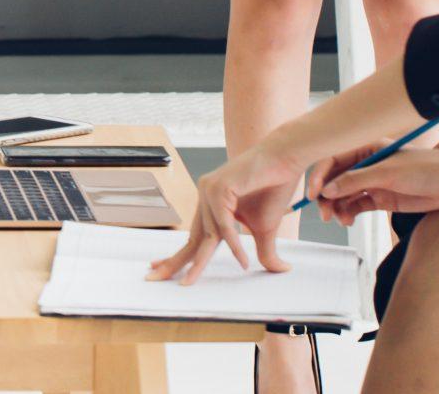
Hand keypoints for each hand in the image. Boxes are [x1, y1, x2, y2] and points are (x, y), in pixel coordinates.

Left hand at [146, 143, 306, 285]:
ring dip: (199, 262)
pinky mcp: (220, 188)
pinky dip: (234, 245)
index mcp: (213, 205)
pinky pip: (225, 226)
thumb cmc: (274, 187)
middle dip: (174, 261)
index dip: (180, 255)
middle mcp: (207, 197)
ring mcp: (210, 191)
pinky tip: (243, 262)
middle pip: (192, 237)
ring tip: (189, 282)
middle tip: (152, 277)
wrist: (285, 157)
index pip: (195, 236)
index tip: (161, 268)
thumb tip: (281, 270)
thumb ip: (264, 251)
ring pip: (207, 235)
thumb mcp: (266, 229)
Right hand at [308, 143, 438, 222]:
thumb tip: (327, 190)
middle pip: (336, 179)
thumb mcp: (388, 172)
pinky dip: (349, 213)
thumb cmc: (426, 168)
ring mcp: (374, 182)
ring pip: (344, 195)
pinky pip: (357, 205)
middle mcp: (367, 164)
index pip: (333, 160)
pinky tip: (348, 220)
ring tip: (340, 219)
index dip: (320, 176)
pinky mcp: (382, 198)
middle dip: (326, 196)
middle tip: (324, 213)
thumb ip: (357, 180)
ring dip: (337, 207)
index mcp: (366, 148)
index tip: (313, 194)